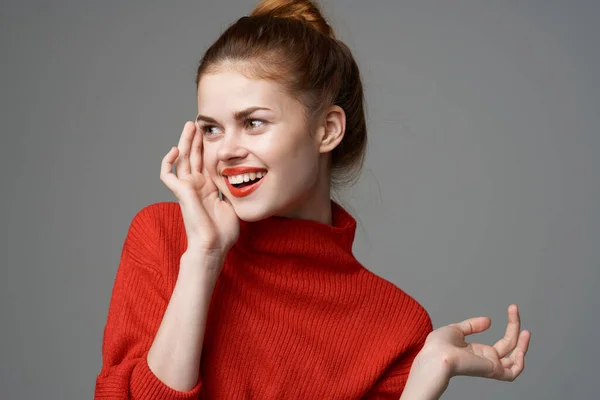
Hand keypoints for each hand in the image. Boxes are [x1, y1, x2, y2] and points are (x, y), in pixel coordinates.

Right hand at [160, 121, 239, 259]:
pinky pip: (167, 174)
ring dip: (184, 142)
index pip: (205, 161)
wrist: (214, 246)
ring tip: (189, 126)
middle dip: (195, 139)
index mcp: (208, 187)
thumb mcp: (234, 204)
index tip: (212, 133)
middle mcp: (196, 185)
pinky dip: (167, 161)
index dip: (206, 147)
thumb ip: (233, 190)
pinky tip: (175, 150)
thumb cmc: (224, 232)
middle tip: (197, 123)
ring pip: (182, 159)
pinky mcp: (181, 192)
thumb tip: (244, 179)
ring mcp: (187, 188)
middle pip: (193, 156)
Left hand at [419, 304, 530, 381]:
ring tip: (526, 330)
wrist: (436, 355)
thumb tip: (489, 321)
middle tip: (514, 309)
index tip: (511, 309)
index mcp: (478, 352)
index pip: (502, 343)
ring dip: (523, 345)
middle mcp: (486, 359)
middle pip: (509, 346)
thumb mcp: (456, 330)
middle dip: (515, 327)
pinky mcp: (492, 370)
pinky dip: (520, 361)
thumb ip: (472, 326)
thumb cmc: (438, 346)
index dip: (510, 326)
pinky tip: (521, 346)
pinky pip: (513, 372)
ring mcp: (490, 365)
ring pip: (515, 359)